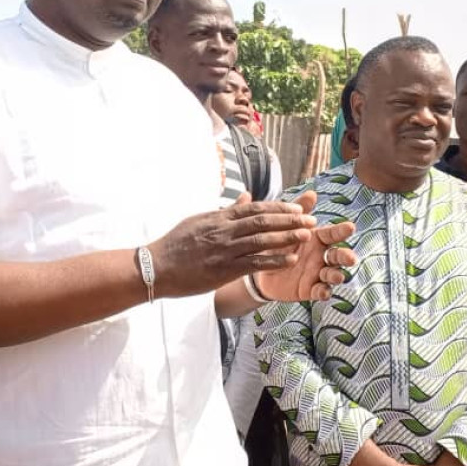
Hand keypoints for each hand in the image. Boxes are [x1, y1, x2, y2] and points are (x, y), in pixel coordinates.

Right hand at [149, 193, 319, 297]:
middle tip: (310, 219)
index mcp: (219, 218)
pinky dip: (274, 261)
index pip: (254, 208)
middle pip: (262, 221)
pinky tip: (291, 260)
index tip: (297, 208)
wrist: (156, 267)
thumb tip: (246, 195)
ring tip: (306, 236)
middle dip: (289, 220)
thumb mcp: (200, 220)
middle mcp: (223, 231)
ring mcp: (224, 250)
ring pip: (261, 240)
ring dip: (286, 237)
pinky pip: (254, 263)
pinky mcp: (223, 270)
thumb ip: (226, 210)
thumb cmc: (176, 244)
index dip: (278, 208)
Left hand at [257, 190, 355, 301]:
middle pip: (338, 255)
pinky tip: (324, 291)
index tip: (350, 226)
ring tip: (337, 276)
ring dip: (337, 275)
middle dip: (345, 256)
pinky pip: (320, 291)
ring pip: (333, 274)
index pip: (332, 233)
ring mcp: (318, 273)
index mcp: (317, 238)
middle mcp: (322, 256)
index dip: (341, 231)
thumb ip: (299, 211)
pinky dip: (323, 292)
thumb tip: (311, 192)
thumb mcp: (286, 227)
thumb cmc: (277, 242)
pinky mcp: (310, 289)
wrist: (260, 267)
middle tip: (350, 258)